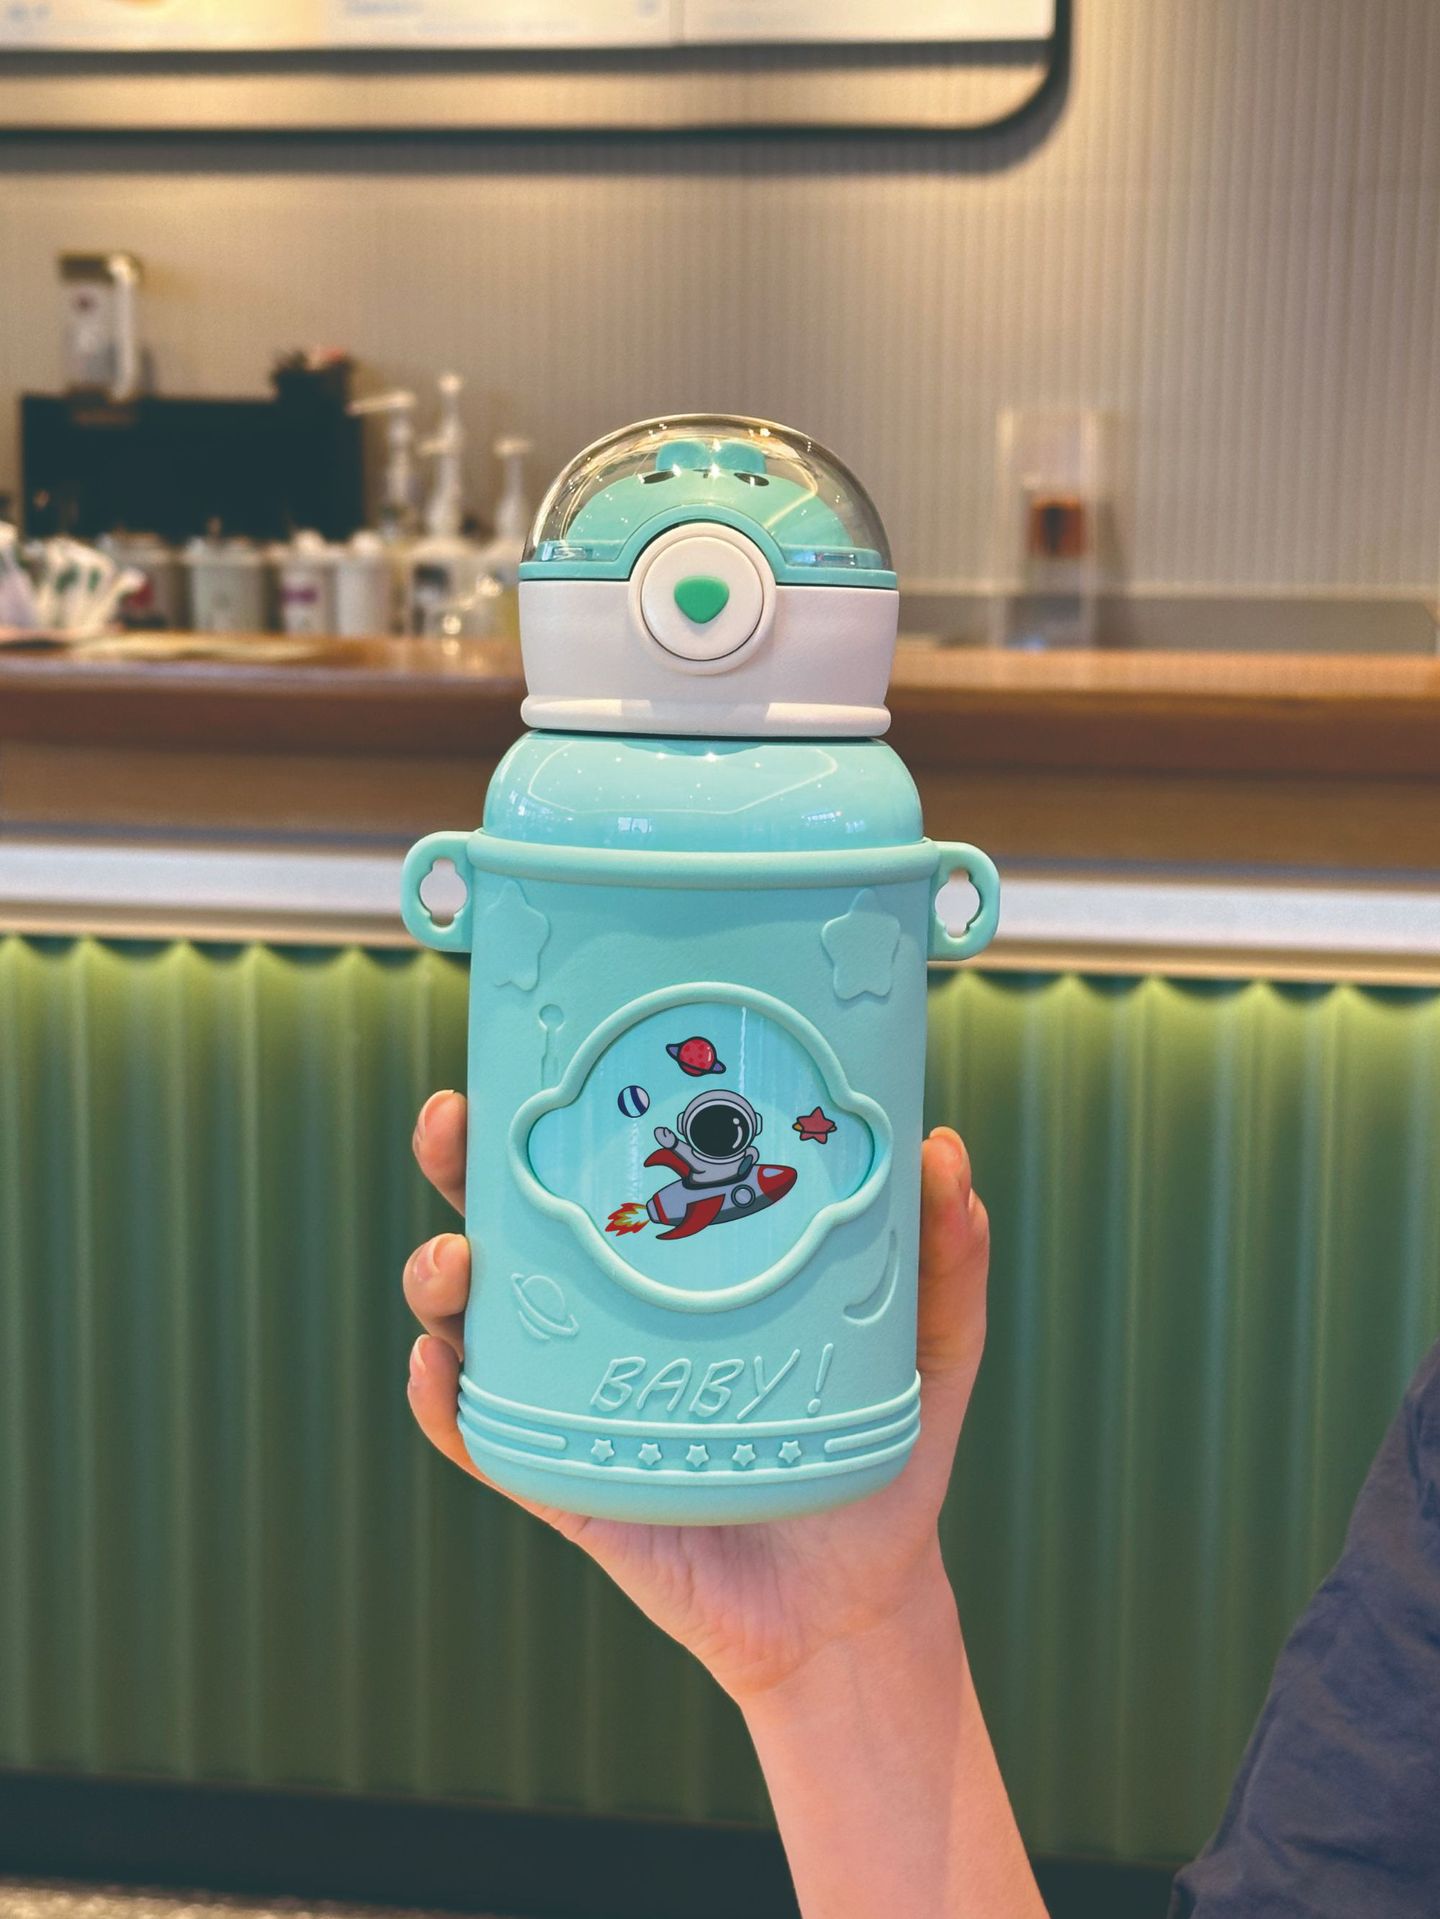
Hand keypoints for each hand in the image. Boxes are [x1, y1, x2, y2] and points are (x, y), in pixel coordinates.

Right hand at [404, 1091, 988, 1704]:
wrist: (854, 1604)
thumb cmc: (879, 1456)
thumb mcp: (925, 1346)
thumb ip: (944, 1256)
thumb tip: (941, 1147)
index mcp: (678, 1266)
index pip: (602, 1167)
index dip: (552, 1109)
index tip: (530, 1056)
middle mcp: (609, 1319)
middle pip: (508, 1224)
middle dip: (461, 1167)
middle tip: (455, 1125)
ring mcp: (574, 1398)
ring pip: (472, 1321)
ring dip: (438, 1280)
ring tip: (455, 1264)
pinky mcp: (562, 1480)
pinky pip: (480, 1436)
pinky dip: (445, 1403)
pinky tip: (442, 1371)